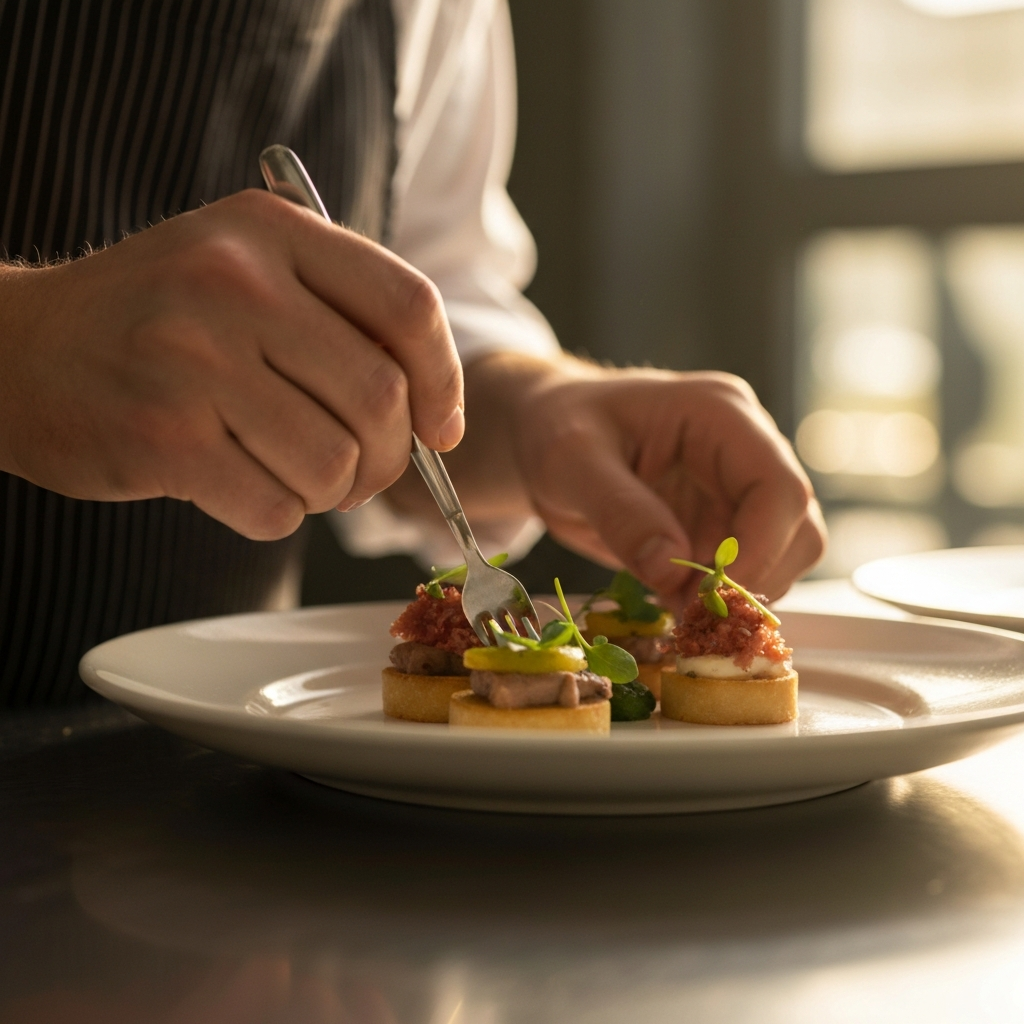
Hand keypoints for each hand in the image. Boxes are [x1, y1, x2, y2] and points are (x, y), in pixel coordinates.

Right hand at [0, 190, 463, 539]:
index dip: (443, 381)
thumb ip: (336, 311)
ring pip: (334, 463)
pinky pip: (275, 509)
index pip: (410, 307)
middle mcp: (236, 282)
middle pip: (381, 399)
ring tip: (296, 476)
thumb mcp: (244, 266)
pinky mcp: (163, 437)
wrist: (19, 347)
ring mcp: (196, 360)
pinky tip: (241, 486)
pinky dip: (276, 514)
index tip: (440, 427)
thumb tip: (432, 406)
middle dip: (386, 457)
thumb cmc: (155, 317)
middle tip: (359, 469)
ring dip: (330, 492)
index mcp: (272, 231)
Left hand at [405, 354, 823, 613]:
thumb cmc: (556, 427)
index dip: (759, 549)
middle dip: (752, 579)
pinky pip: (744, 573)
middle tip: (691, 613)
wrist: (544, 433)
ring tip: (675, 607)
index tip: (712, 596)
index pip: (778, 486)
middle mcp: (744, 449)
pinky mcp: (720, 525)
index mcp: (719, 413)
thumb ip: (620, 511)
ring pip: (781, 557)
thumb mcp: (571, 461)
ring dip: (737, 595)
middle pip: (796, 528)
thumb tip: (671, 570)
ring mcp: (736, 489)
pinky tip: (675, 605)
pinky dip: (717, 600)